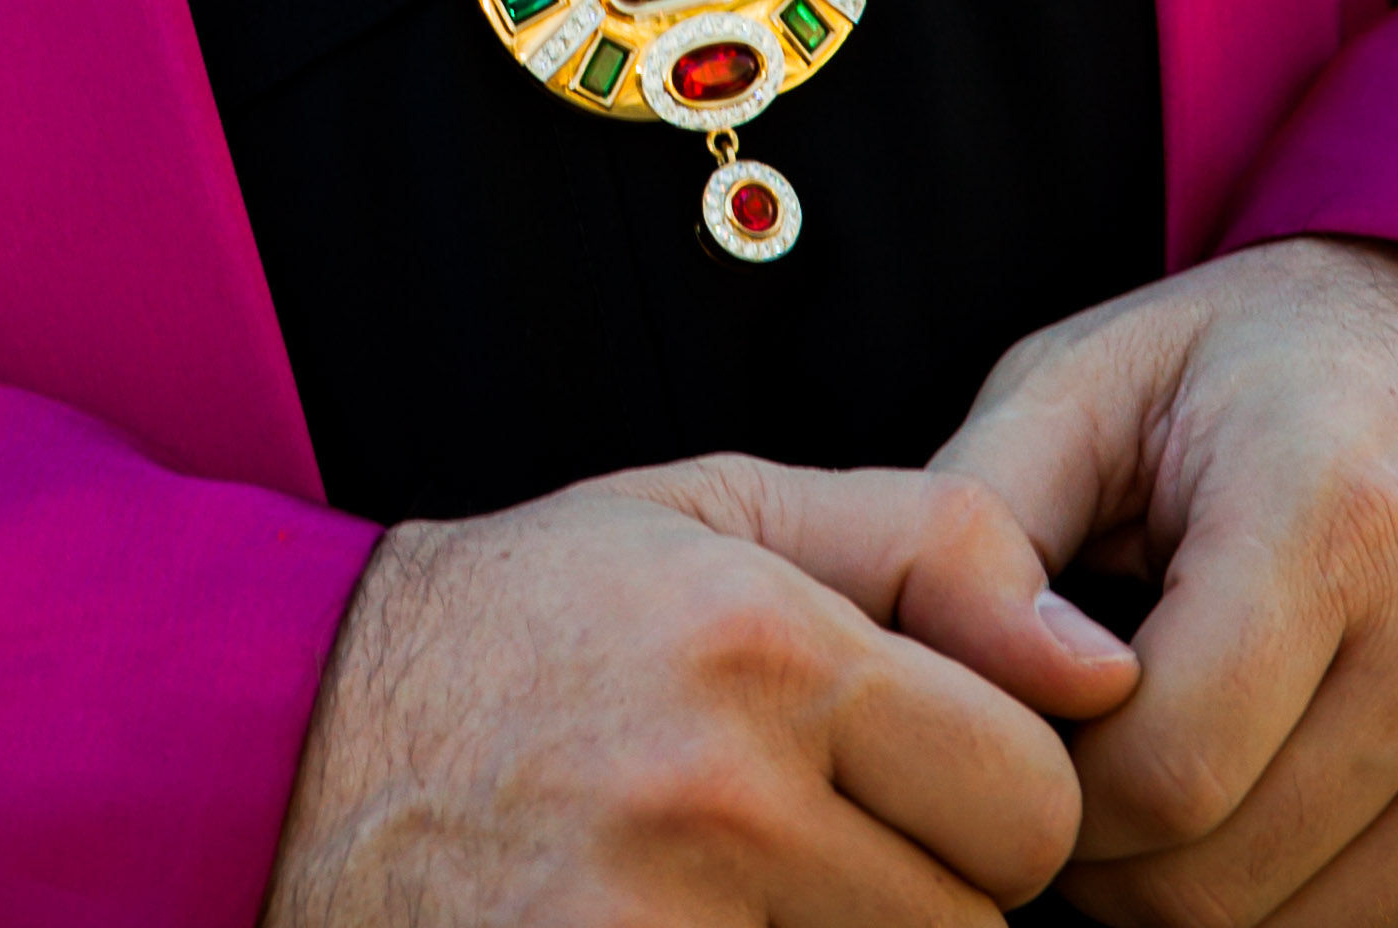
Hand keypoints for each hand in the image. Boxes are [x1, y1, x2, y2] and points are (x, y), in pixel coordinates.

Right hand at [264, 451, 1132, 925]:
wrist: (295, 749)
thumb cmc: (531, 622)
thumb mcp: (714, 510)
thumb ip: (927, 542)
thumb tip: (1102, 659)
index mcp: (760, 643)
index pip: (1036, 793)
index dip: (999, 792)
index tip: (918, 771)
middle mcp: (718, 796)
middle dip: (934, 890)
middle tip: (826, 838)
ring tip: (757, 885)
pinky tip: (703, 924)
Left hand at [924, 237, 1397, 927]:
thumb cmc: (1266, 368)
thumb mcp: (1095, 376)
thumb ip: (979, 519)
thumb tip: (934, 682)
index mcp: (1337, 513)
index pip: (1162, 771)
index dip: (1054, 787)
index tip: (1028, 731)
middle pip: (1227, 883)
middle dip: (1113, 862)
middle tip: (1077, 781)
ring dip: (1206, 895)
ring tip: (1166, 785)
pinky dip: (1307, 911)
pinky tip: (1270, 805)